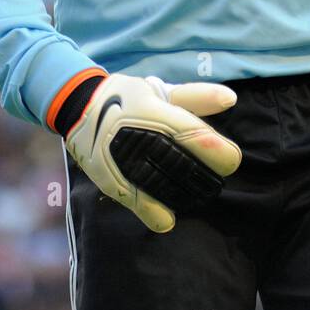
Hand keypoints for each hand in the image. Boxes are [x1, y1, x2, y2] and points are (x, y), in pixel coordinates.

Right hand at [64, 73, 241, 231]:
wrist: (78, 105)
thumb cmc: (128, 96)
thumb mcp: (160, 90)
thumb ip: (196, 97)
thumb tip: (231, 98)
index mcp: (155, 108)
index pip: (194, 134)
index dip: (219, 151)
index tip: (231, 160)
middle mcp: (138, 133)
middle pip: (181, 163)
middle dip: (205, 176)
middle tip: (215, 182)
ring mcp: (121, 157)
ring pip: (161, 184)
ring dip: (184, 194)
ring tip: (198, 197)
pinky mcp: (108, 176)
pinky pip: (134, 199)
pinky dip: (153, 213)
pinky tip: (167, 219)